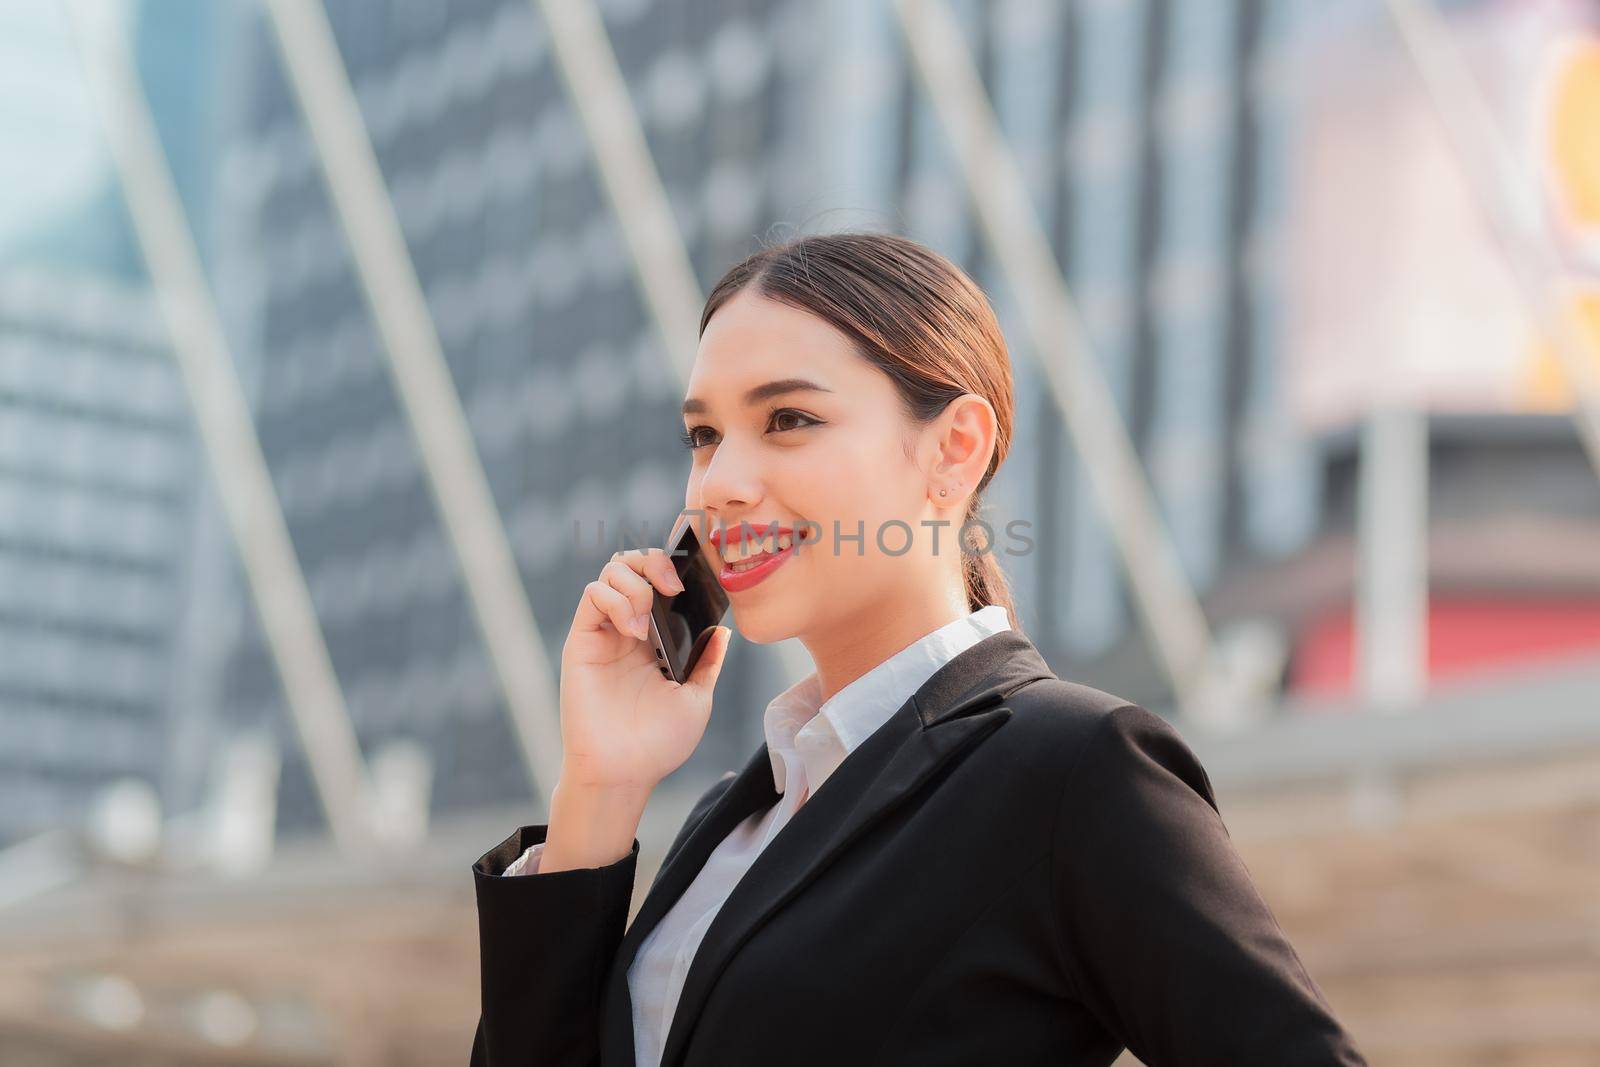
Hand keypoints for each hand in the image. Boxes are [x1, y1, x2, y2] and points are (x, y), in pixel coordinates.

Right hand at [558, 545, 731, 793]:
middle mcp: (629, 629)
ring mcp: (604, 632)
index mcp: (657, 638)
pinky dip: (616, 598)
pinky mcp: (582, 640)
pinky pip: (592, 594)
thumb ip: (707, 662)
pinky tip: (634, 629)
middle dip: (654, 561)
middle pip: (632, 564)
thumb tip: (723, 632)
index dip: (674, 569)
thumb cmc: (659, 743)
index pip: (658, 581)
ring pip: (611, 571)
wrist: (624, 772)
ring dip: (636, 583)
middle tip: (673, 588)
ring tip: (648, 622)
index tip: (695, 580)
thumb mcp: (697, 698)